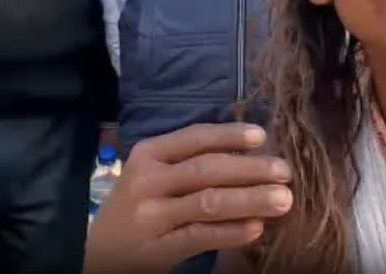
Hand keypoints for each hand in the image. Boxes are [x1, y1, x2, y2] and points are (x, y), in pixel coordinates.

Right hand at [84, 123, 292, 273]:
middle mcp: (148, 180)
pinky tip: (256, 228)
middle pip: (207, 169)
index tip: (262, 137)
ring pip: (209, 202)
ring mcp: (153, 215)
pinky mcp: (159, 247)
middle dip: (251, 169)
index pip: (194, 138)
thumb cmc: (137, 205)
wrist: (100, 250)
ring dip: (250, 199)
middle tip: (285, 172)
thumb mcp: (152, 174)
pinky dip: (232, 232)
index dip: (230, 135)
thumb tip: (249, 153)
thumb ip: (188, 162)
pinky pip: (202, 236)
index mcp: (148, 154)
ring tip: (283, 199)